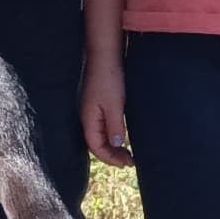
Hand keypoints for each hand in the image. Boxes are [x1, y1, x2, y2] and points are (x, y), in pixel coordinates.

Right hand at [80, 46, 131, 166]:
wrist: (106, 55)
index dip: (110, 158)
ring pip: (102, 135)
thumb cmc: (109, 78)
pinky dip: (114, 134)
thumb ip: (115, 126)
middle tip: (130, 162)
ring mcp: (94, 110)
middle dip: (113, 155)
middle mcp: (89, 117)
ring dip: (114, 146)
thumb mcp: (114, 105)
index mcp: (89, 119)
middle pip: (98, 143)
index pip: (96, 147)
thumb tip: (117, 144)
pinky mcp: (101, 103)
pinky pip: (105, 125)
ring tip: (128, 153)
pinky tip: (123, 135)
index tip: (126, 164)